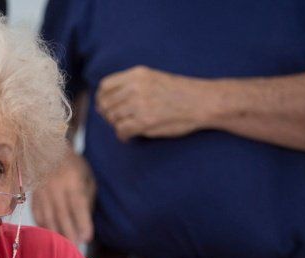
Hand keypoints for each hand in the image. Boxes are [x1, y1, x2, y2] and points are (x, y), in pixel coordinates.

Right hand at [32, 148, 94, 243]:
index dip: (82, 221)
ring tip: (62, 246)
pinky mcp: (33, 194)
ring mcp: (41, 190)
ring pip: (47, 216)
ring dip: (55, 232)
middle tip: (75, 249)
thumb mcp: (86, 176)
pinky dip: (43, 225)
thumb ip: (86, 197)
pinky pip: (37, 213)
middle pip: (62, 214)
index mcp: (72, 179)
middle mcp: (55, 186)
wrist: (47, 148)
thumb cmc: (72, 164)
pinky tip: (48, 234)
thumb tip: (84, 220)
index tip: (87, 237)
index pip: (78, 204)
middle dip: (69, 232)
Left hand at [96, 65, 212, 141]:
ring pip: (113, 118)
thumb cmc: (179, 92)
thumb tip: (108, 100)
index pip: (105, 86)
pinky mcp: (145, 121)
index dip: (102, 98)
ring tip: (127, 127)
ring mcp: (140, 104)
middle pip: (106, 104)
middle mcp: (136, 87)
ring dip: (117, 125)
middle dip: (108, 114)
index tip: (105, 106)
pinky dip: (123, 135)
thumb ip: (131, 85)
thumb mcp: (153, 78)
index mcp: (138, 74)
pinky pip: (122, 130)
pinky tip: (129, 136)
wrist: (202, 101)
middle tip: (117, 120)